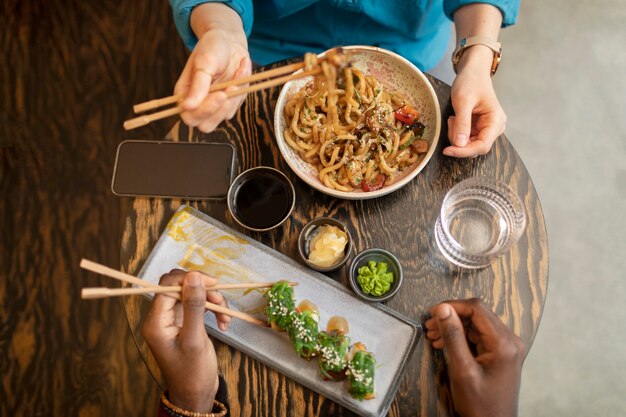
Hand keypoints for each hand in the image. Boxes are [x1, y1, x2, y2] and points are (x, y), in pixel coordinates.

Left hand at [142, 270, 230, 411]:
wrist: (196, 395)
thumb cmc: (192, 373)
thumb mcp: (195, 339)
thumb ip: (193, 306)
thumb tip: (193, 276)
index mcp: (156, 322)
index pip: (167, 286)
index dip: (189, 279)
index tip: (212, 283)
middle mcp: (161, 318)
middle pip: (179, 286)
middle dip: (202, 289)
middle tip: (220, 298)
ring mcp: (172, 320)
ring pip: (191, 294)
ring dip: (211, 300)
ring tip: (225, 316)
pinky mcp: (183, 323)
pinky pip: (197, 305)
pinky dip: (212, 309)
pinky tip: (223, 322)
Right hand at [174, 4, 251, 131]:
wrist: (229, 42)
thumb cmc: (212, 48)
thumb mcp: (205, 63)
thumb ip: (198, 85)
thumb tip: (187, 106)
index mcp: (184, 94)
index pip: (189, 116)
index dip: (205, 110)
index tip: (221, 94)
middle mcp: (197, 104)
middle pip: (206, 125)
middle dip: (221, 109)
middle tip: (232, 87)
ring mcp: (214, 105)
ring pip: (225, 116)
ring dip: (235, 95)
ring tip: (238, 70)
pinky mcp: (229, 103)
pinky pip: (237, 105)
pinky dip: (242, 89)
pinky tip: (241, 71)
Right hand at [425, 298, 524, 416]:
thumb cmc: (479, 404)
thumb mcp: (462, 370)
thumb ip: (452, 337)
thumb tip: (442, 308)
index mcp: (503, 342)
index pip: (477, 308)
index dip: (452, 306)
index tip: (432, 313)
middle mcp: (509, 340)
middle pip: (477, 314)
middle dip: (451, 316)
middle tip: (429, 326)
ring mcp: (506, 347)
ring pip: (476, 324)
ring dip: (454, 326)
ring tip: (433, 336)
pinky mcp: (501, 353)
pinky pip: (479, 336)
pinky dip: (461, 337)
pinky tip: (444, 343)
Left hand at [446, 46, 506, 157]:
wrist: (473, 72)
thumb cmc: (471, 82)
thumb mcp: (463, 101)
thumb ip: (462, 123)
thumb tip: (459, 145)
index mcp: (496, 121)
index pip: (482, 146)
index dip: (464, 151)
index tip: (447, 150)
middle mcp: (494, 128)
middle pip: (474, 147)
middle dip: (458, 139)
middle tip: (452, 121)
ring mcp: (487, 129)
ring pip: (468, 144)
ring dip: (456, 135)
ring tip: (454, 117)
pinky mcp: (478, 128)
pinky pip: (465, 138)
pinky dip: (457, 131)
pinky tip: (456, 118)